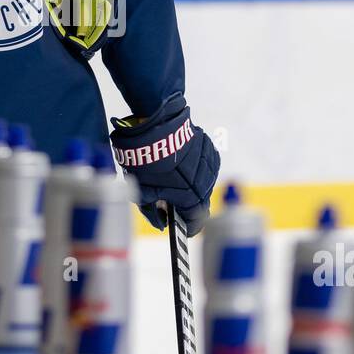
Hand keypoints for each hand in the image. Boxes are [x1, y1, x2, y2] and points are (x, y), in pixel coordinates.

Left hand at [110, 92, 220, 237]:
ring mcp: (210, 165)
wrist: (156, 125)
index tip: (177, 227)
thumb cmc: (148, 161)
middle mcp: (207, 184)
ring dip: (189, 184)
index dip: (185, 228)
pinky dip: (193, 168)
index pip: (195, 223)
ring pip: (202, 182)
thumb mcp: (144, 191)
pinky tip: (178, 163)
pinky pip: (203, 165)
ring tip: (170, 178)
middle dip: (184, 204)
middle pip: (198, 202)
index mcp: (193, 198)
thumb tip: (159, 223)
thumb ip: (152, 212)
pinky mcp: (209, 149)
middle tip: (167, 201)